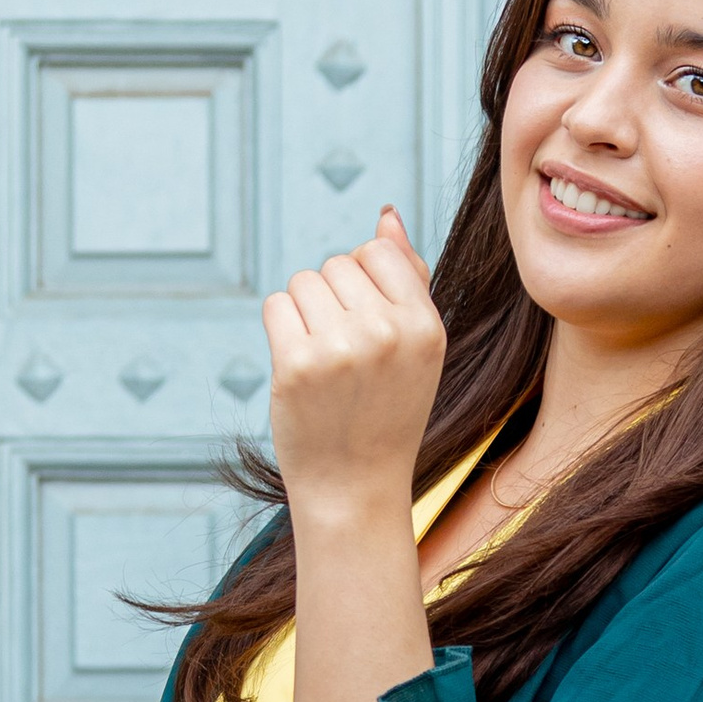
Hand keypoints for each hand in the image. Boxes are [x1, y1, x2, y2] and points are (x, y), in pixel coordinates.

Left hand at [264, 207, 445, 525]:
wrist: (355, 487)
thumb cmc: (386, 411)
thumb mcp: (415, 348)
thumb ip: (407, 278)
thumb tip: (386, 214)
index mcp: (425, 326)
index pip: (377, 251)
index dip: (363, 281)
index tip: (368, 325)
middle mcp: (387, 332)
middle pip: (336, 264)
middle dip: (332, 300)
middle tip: (345, 356)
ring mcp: (340, 348)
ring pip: (303, 282)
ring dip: (303, 312)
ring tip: (323, 361)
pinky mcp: (296, 365)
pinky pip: (276, 306)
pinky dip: (281, 329)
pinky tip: (299, 366)